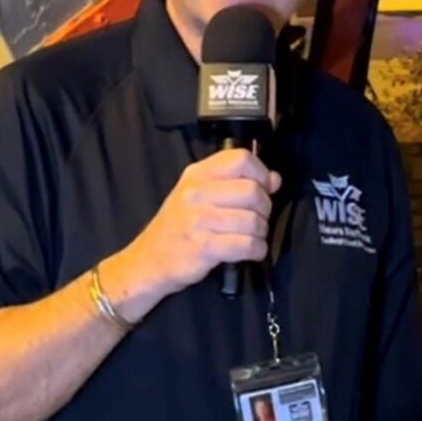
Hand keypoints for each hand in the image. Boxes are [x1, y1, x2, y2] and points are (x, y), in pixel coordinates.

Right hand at [109, 149, 281, 309]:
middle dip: (264, 208)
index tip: (263, 188)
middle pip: (252, 191)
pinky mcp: (204, 248)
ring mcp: (198, 220)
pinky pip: (246, 245)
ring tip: (251, 237)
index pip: (240, 159)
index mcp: (197, 174)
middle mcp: (196, 193)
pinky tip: (251, 251)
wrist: (147, 261)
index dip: (260, 173)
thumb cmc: (179, 226)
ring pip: (253, 221)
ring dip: (261, 233)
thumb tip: (274, 179)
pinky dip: (257, 250)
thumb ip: (235, 182)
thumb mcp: (199, 194)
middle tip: (257, 219)